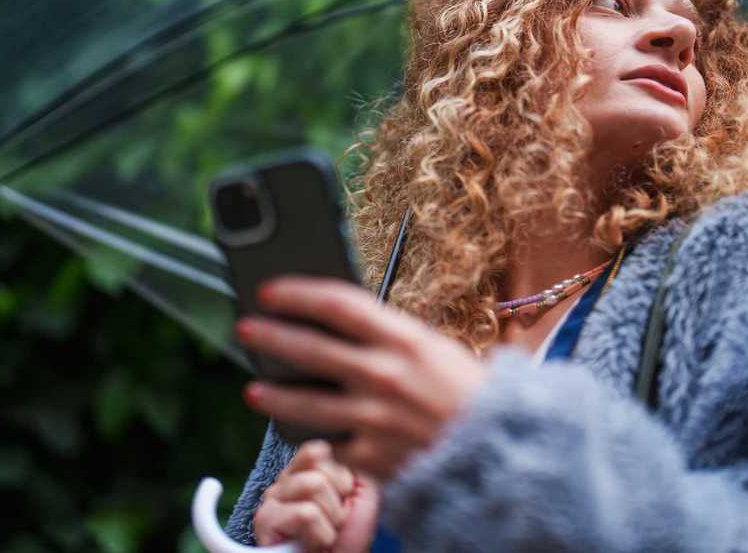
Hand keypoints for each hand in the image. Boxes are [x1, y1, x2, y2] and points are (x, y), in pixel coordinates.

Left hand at [237, 277, 487, 480]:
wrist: (500, 450)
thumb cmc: (470, 393)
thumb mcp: (435, 349)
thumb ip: (390, 335)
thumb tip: (339, 320)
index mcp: (404, 339)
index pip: (338, 304)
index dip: (298, 293)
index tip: (271, 290)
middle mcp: (385, 376)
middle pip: (310, 349)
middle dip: (271, 336)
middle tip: (247, 328)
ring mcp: (375, 419)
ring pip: (305, 405)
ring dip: (273, 396)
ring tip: (254, 389)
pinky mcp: (373, 458)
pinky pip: (330, 446)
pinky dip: (312, 440)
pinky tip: (296, 434)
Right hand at [253, 440, 380, 551]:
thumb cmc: (348, 538)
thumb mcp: (364, 495)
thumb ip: (355, 466)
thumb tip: (337, 447)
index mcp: (304, 470)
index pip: (319, 451)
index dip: (341, 480)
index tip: (342, 503)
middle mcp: (283, 481)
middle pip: (320, 469)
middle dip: (337, 503)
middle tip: (332, 525)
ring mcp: (271, 500)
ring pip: (313, 484)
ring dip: (331, 519)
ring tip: (324, 536)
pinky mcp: (265, 521)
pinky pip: (306, 513)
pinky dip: (321, 535)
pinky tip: (313, 546)